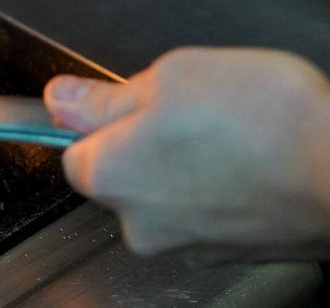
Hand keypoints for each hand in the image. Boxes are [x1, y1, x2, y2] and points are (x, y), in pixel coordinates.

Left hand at [44, 47, 329, 260]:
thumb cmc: (266, 119)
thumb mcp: (172, 76)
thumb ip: (107, 96)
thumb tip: (62, 99)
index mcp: (110, 175)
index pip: (74, 150)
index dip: (102, 120)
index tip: (129, 102)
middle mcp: (141, 223)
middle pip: (124, 175)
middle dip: (149, 142)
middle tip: (193, 109)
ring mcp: (189, 245)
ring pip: (170, 193)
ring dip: (189, 165)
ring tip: (235, 133)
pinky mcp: (233, 253)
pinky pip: (211, 211)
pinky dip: (225, 187)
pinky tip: (255, 160)